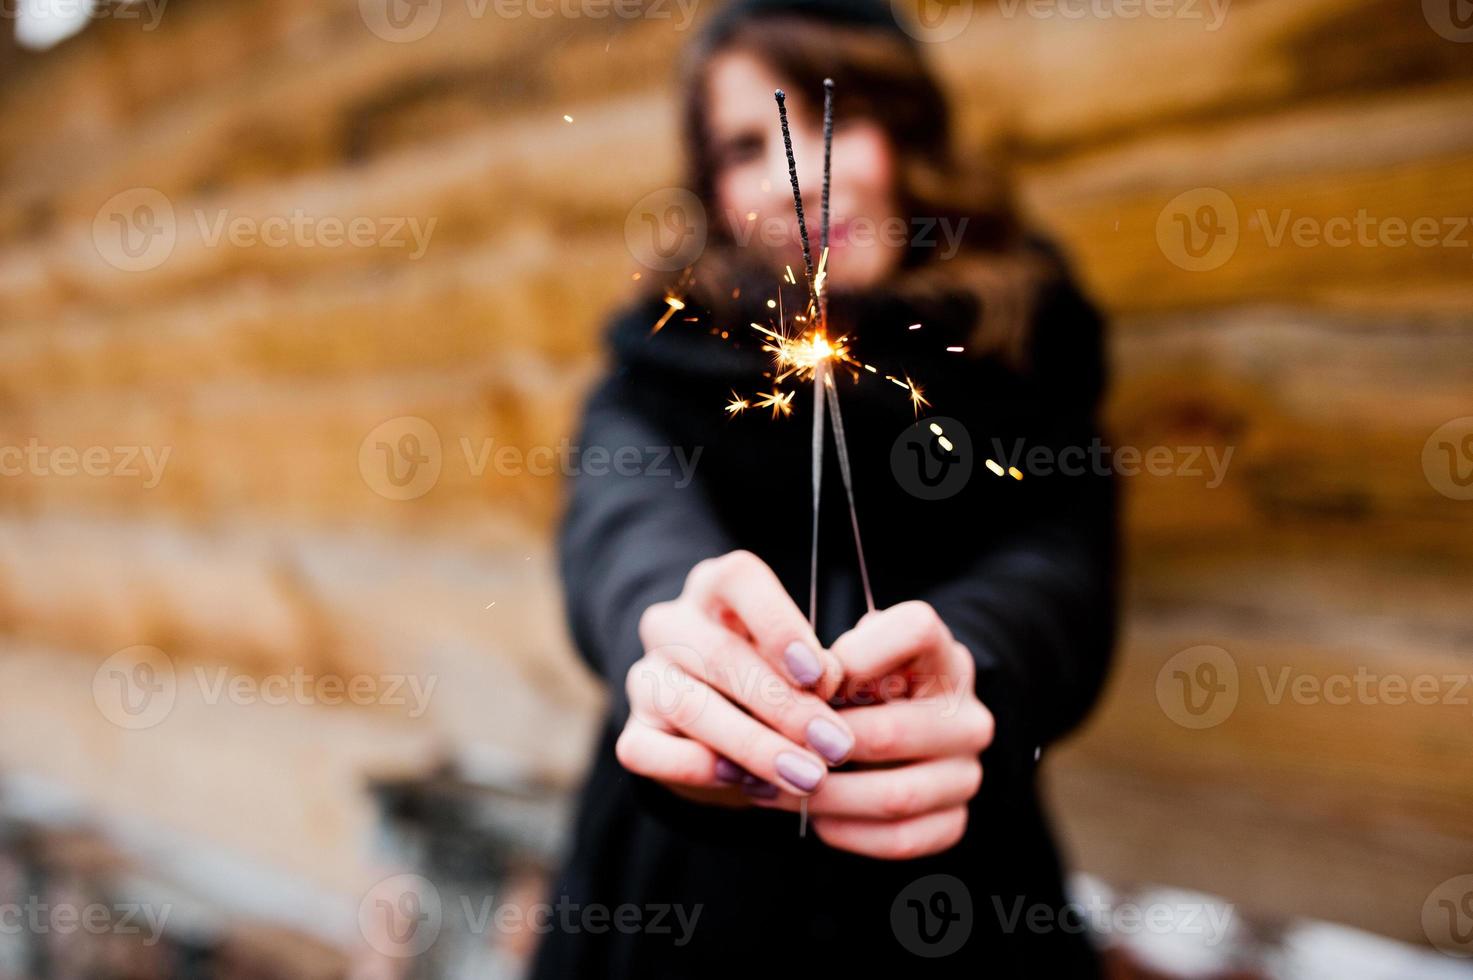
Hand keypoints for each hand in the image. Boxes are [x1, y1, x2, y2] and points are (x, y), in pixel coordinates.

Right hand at [616, 550, 855, 801]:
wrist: (724, 728)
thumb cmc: (777, 680)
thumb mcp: (802, 663)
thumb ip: (816, 667)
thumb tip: (831, 681)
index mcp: (717, 588)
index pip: (737, 579)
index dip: (780, 624)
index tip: (819, 675)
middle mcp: (673, 624)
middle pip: (720, 654)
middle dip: (785, 706)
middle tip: (835, 745)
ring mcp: (645, 677)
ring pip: (688, 706)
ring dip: (754, 745)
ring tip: (807, 775)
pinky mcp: (631, 731)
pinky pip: (646, 751)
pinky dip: (698, 769)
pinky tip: (743, 781)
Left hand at [744, 601, 993, 859]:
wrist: (885, 734)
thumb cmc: (852, 687)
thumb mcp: (843, 657)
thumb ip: (825, 662)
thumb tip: (802, 683)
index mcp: (943, 657)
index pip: (918, 630)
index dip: (855, 653)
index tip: (806, 676)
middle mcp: (968, 714)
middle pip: (893, 731)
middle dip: (819, 744)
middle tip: (766, 749)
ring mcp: (966, 772)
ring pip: (896, 795)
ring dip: (824, 796)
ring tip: (770, 788)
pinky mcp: (953, 819)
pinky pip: (902, 838)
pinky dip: (849, 832)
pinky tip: (812, 818)